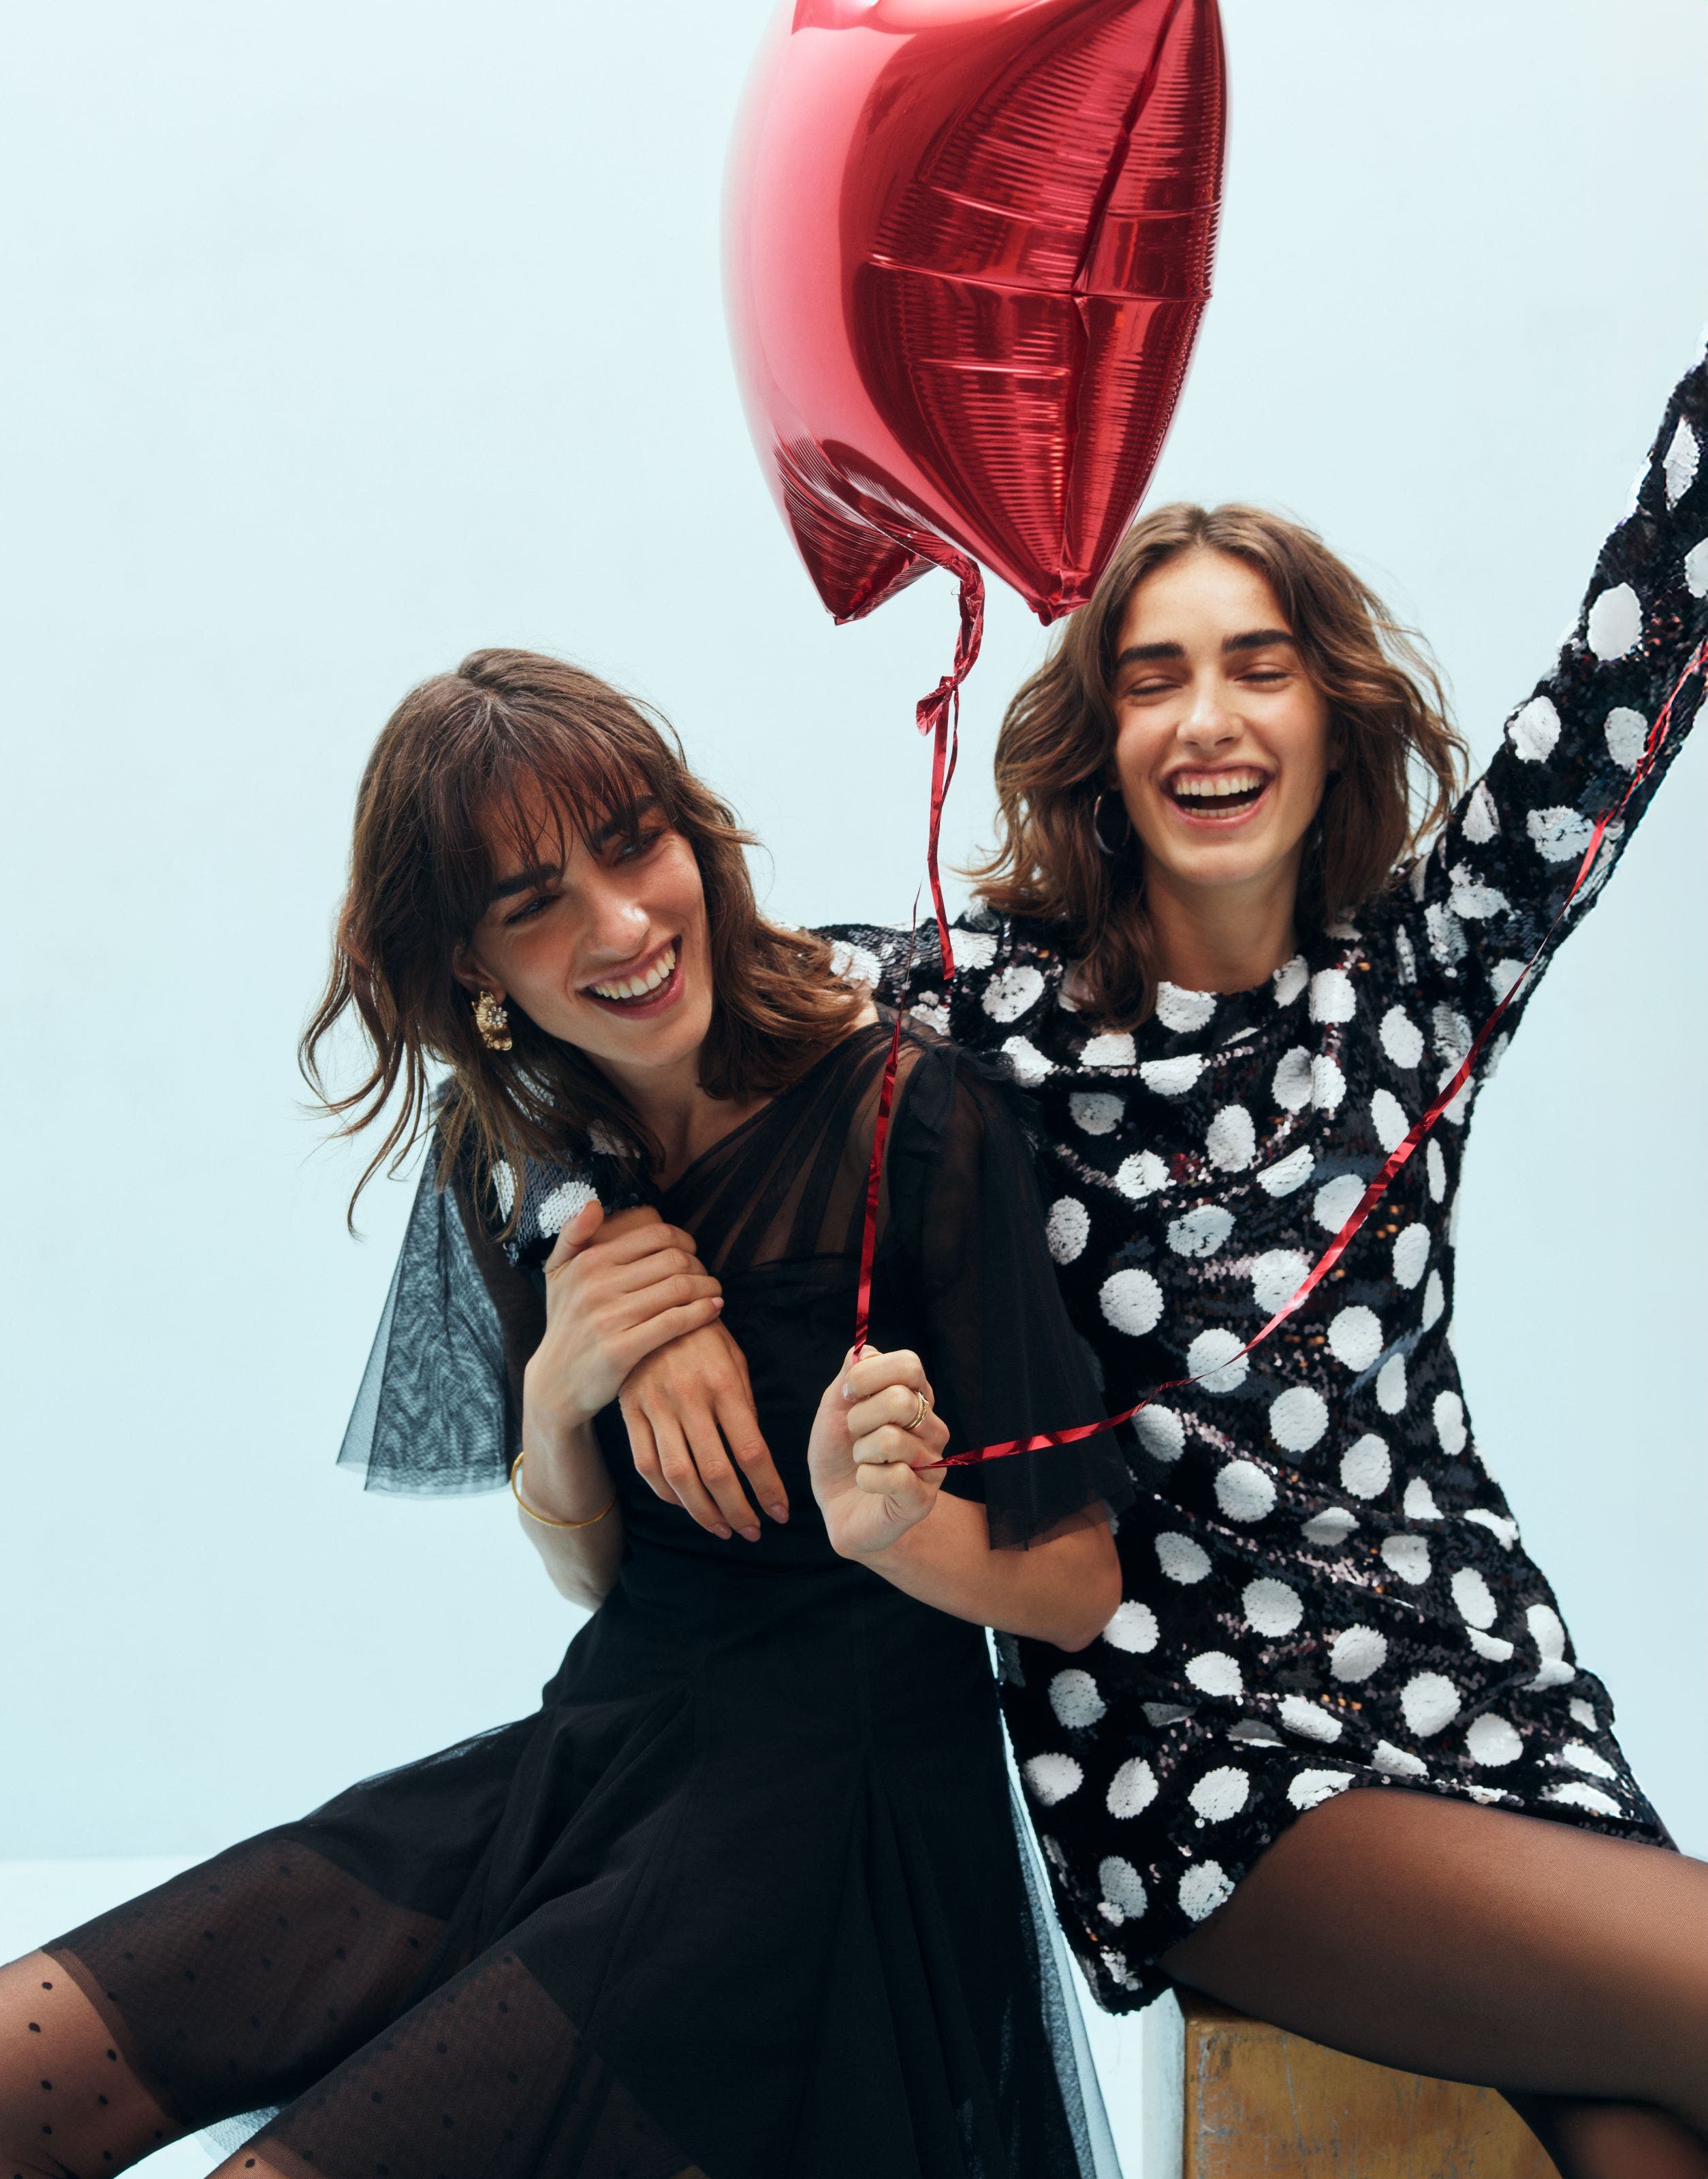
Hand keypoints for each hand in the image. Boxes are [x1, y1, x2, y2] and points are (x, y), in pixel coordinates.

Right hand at [521, 1200, 723, 1453]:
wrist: (555, 1383)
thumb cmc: (565, 1323)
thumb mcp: (557, 1274)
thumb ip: (573, 1235)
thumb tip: (595, 1204)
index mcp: (588, 1261)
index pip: (655, 1235)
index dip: (684, 1240)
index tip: (693, 1252)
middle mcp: (596, 1285)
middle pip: (672, 1260)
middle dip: (699, 1265)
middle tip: (707, 1275)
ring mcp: (608, 1318)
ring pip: (678, 1288)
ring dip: (707, 1287)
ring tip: (715, 1291)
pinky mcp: (621, 1350)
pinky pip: (675, 1321)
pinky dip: (702, 1312)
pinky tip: (714, 1309)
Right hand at [620, 1320, 784, 1543]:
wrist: (649, 1301)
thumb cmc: (702, 1331)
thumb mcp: (734, 1357)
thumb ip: (744, 1404)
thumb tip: (754, 1455)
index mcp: (723, 1384)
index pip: (751, 1451)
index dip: (767, 1488)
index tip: (780, 1512)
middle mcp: (689, 1399)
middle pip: (716, 1472)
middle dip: (738, 1511)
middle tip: (752, 1532)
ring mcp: (655, 1407)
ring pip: (678, 1476)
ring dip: (702, 1511)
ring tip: (722, 1529)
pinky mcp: (630, 1411)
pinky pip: (646, 1464)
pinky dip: (665, 1492)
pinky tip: (684, 1503)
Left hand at [808, 1345, 948, 1561]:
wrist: (839, 1508)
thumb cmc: (840, 1455)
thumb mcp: (834, 1410)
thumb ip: (850, 1377)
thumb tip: (864, 1350)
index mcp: (916, 1398)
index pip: (909, 1364)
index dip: (869, 1375)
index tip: (848, 1394)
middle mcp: (932, 1428)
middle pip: (900, 1401)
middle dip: (859, 1418)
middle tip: (854, 1435)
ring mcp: (933, 1464)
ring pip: (891, 1440)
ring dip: (860, 1452)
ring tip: (863, 1462)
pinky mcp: (923, 1499)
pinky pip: (892, 1477)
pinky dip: (866, 1479)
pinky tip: (868, 1483)